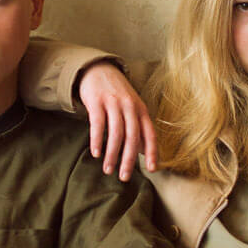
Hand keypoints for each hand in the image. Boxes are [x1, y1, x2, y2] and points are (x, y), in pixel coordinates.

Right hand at [77, 61, 158, 179]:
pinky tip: (96, 153)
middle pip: (132, 137)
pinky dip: (97, 140)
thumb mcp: (133, 107)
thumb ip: (138, 127)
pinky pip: (98, 124)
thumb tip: (144, 151)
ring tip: (108, 170)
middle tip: (124, 177)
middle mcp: (130, 106)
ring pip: (115, 133)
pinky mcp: (97, 101)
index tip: (151, 170)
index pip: (150, 134)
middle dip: (129, 159)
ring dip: (112, 154)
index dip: (152, 152)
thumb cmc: (117, 93)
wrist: (98, 69)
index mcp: (141, 110)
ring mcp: (113, 103)